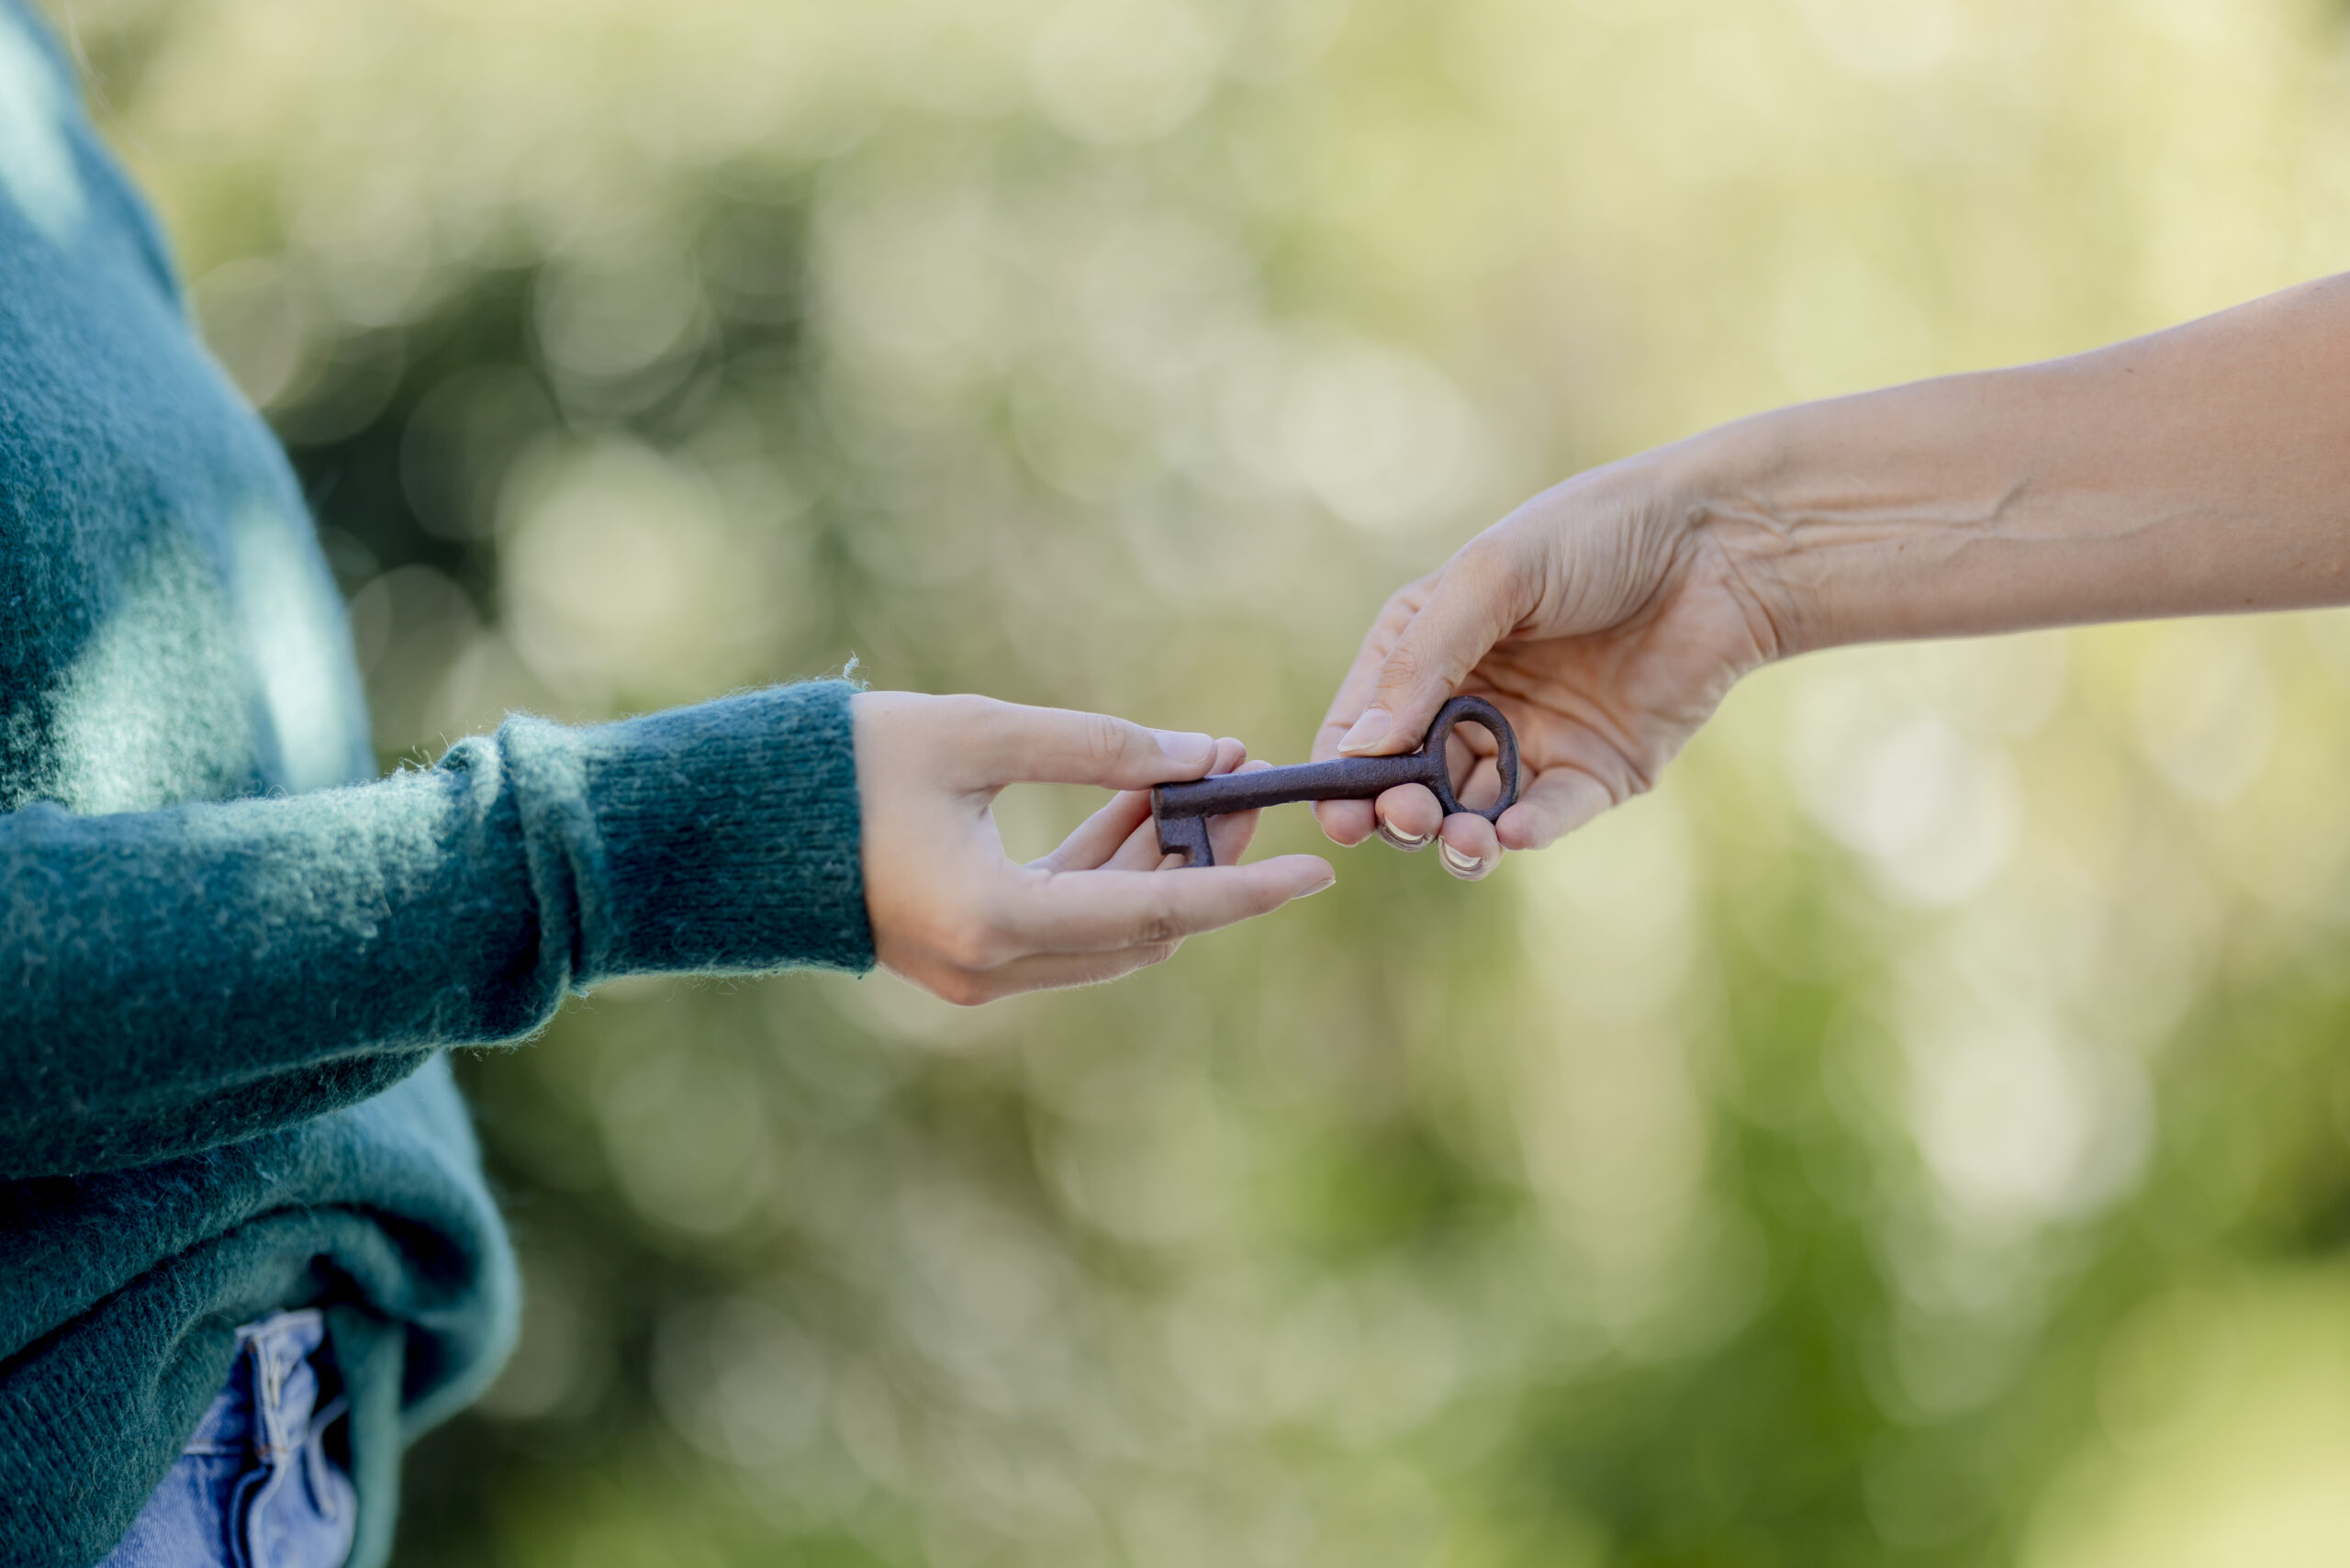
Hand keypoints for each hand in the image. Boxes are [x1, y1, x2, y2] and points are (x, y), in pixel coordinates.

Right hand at [855, 692, 1334, 1003]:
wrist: (735, 825)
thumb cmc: (847, 766)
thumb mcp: (976, 733)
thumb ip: (1096, 746)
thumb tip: (1200, 753)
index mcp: (996, 922)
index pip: (1157, 914)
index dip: (1242, 891)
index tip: (1312, 871)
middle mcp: (993, 968)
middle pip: (1142, 929)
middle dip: (1205, 859)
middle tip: (1244, 782)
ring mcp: (977, 973)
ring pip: (1108, 930)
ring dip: (1158, 861)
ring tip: (1198, 776)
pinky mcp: (967, 956)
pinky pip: (1066, 923)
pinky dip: (1108, 870)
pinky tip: (1136, 802)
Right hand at [1313, 452, 1788, 878]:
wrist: (1723, 544)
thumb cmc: (1598, 533)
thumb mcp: (1492, 577)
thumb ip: (1422, 661)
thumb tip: (1358, 750)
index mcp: (1430, 643)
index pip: (1363, 722)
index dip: (1343, 771)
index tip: (1336, 814)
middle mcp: (1473, 698)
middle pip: (1412, 780)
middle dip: (1400, 811)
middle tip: (1405, 818)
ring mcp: (1533, 739)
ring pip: (1473, 812)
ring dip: (1457, 836)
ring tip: (1461, 839)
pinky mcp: (1597, 771)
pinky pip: (1548, 815)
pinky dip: (1524, 830)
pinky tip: (1512, 832)